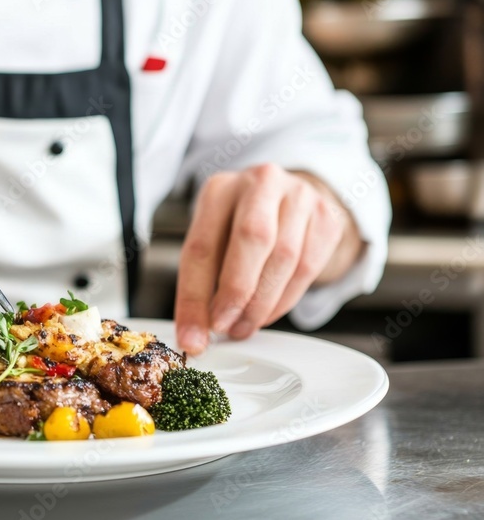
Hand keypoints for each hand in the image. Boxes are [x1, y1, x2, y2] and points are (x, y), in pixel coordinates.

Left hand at [174, 164, 363, 354]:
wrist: (285, 200)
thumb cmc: (237, 226)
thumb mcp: (211, 242)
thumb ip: (200, 284)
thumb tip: (194, 336)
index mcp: (220, 189)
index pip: (202, 246)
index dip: (195, 297)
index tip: (193, 335)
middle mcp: (261, 183)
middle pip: (253, 238)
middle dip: (237, 293)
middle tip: (226, 328)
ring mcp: (300, 197)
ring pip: (285, 257)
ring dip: (262, 304)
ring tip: (244, 326)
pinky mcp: (326, 218)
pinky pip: (308, 268)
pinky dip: (285, 299)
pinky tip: (268, 312)